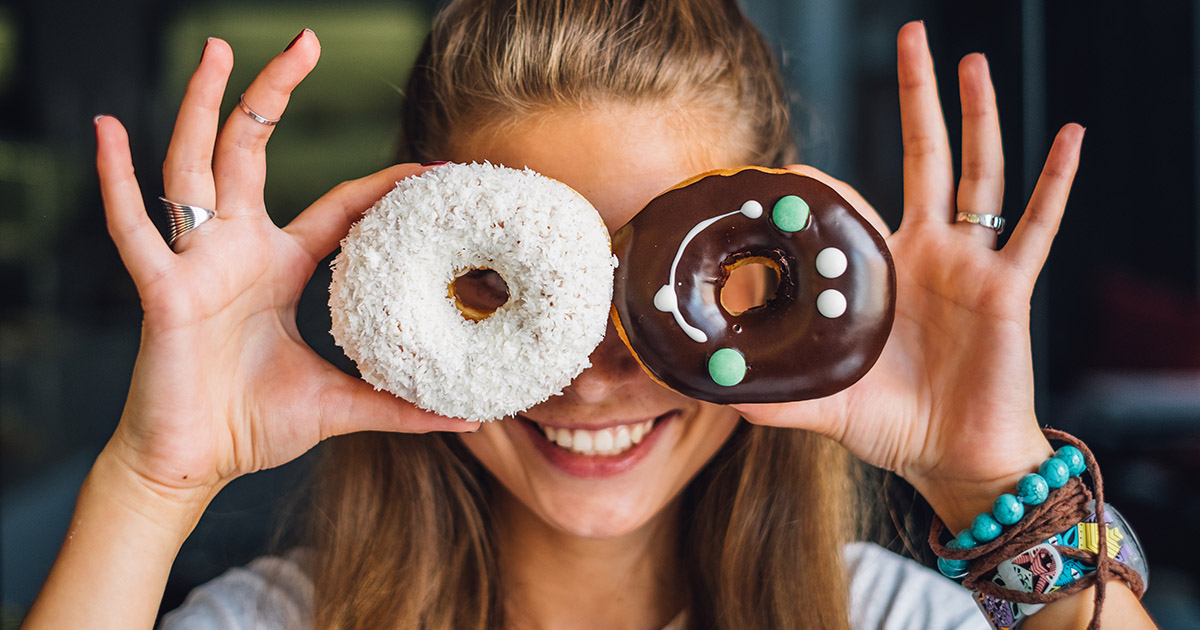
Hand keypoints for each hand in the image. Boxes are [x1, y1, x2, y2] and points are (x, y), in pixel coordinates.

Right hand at [96, 31, 474, 503]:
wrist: (191, 464)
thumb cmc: (251, 425)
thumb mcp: (340, 405)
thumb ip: (399, 406)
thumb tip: (466, 416)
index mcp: (278, 267)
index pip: (336, 207)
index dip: (378, 186)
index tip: (424, 166)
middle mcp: (237, 251)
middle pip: (254, 151)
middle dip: (275, 93)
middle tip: (304, 41)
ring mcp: (197, 263)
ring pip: (197, 166)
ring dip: (203, 106)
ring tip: (216, 48)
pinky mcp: (162, 290)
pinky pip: (132, 228)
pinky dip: (116, 181)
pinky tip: (108, 129)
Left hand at [735, 22, 1083, 528]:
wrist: (954, 458)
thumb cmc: (894, 425)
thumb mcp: (825, 404)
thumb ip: (777, 395)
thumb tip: (715, 393)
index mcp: (883, 273)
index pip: (853, 207)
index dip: (824, 187)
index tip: (787, 168)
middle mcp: (928, 254)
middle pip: (926, 159)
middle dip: (918, 100)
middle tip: (911, 39)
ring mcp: (970, 265)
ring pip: (978, 175)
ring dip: (977, 117)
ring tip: (971, 62)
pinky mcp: (1008, 287)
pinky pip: (1037, 227)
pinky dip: (1056, 182)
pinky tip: (1069, 137)